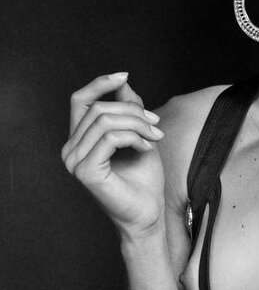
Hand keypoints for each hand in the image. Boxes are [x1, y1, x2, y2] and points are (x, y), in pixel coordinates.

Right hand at [61, 72, 165, 239]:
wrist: (148, 214)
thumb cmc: (144, 180)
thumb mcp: (139, 135)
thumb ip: (128, 110)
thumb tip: (123, 81)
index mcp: (79, 140)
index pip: (80, 100)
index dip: (99, 83)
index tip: (124, 75)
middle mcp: (71, 149)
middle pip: (98, 109)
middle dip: (132, 111)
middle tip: (156, 124)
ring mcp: (74, 162)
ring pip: (105, 121)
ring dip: (137, 124)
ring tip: (156, 136)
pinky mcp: (85, 172)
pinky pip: (110, 138)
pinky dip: (133, 137)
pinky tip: (147, 147)